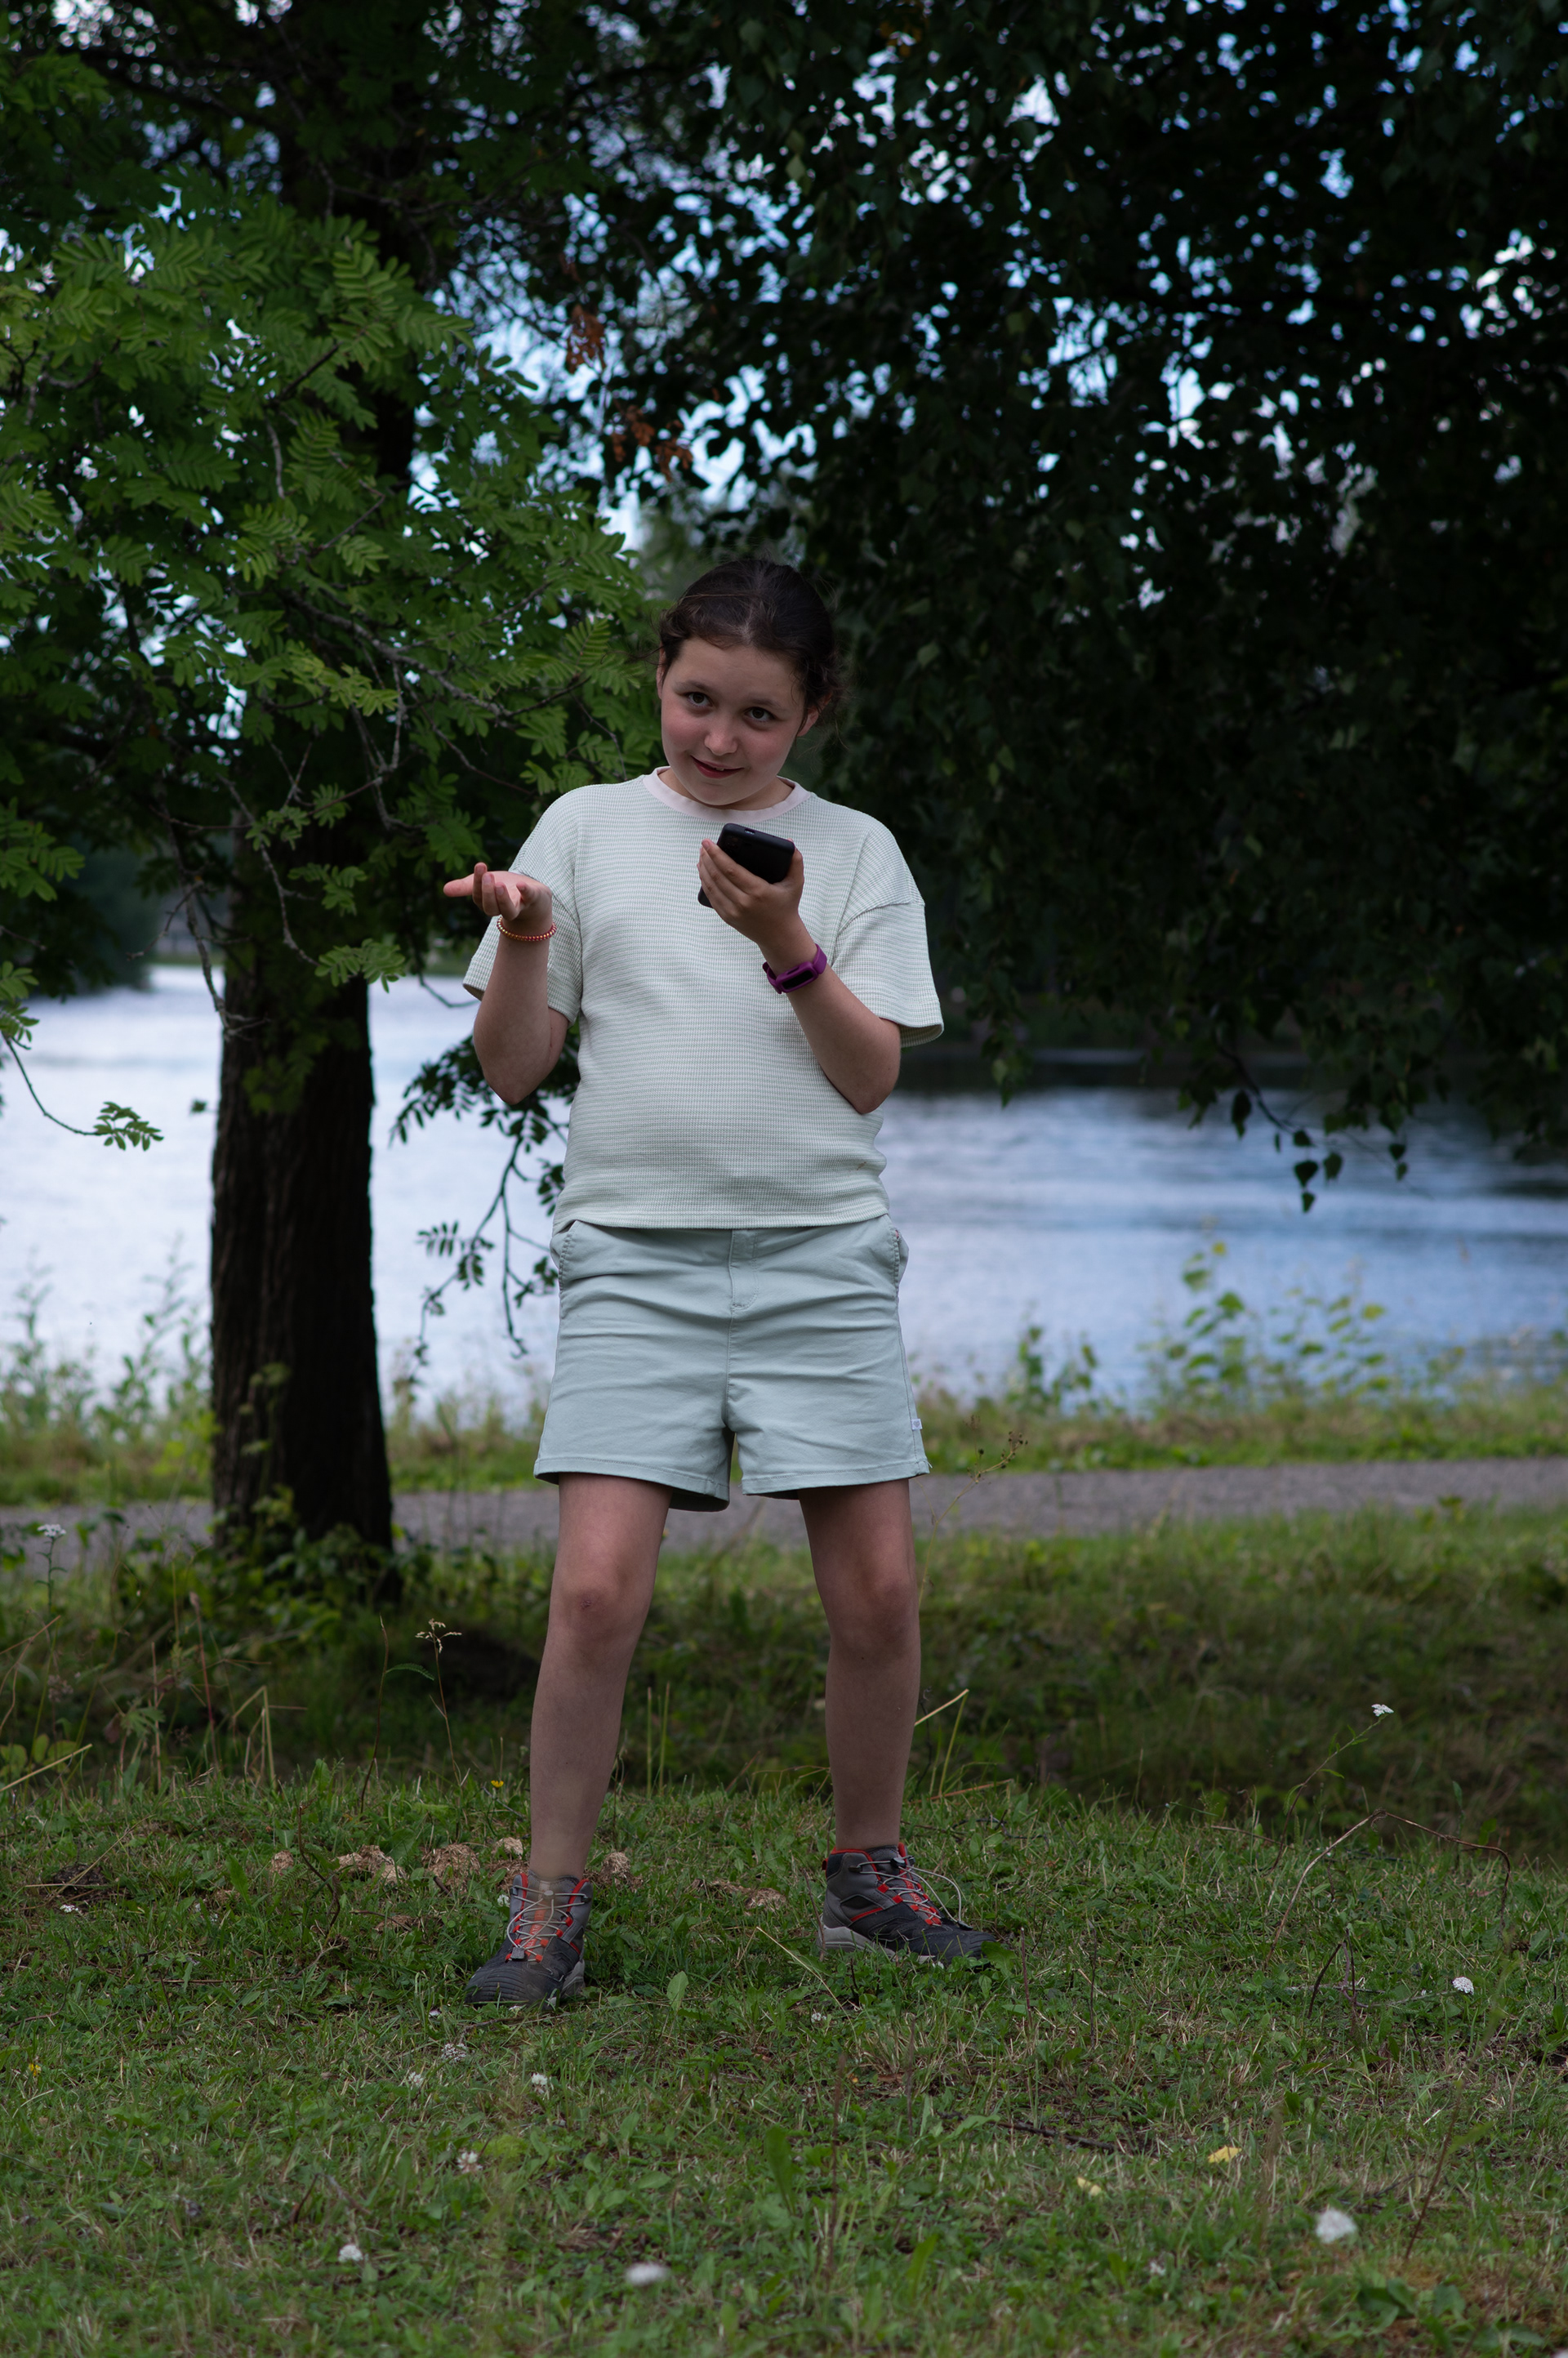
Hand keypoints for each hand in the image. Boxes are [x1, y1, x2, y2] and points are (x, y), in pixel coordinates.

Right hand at [442, 860, 551, 930]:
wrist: (534, 896)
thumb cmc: (506, 889)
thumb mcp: (485, 884)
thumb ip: (466, 887)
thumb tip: (444, 890)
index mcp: (489, 904)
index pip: (479, 898)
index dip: (477, 884)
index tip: (480, 866)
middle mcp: (503, 909)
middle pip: (491, 908)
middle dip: (488, 893)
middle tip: (488, 875)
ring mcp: (519, 906)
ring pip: (509, 911)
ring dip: (502, 899)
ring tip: (499, 884)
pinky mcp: (534, 899)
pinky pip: (530, 899)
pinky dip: (526, 893)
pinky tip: (521, 885)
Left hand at [696, 840, 813, 970]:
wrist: (780, 936)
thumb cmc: (787, 906)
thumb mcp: (796, 883)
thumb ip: (796, 861)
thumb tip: (789, 841)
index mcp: (758, 891)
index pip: (730, 870)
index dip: (716, 854)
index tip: (708, 842)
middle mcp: (743, 902)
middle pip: (717, 876)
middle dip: (707, 858)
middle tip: (703, 845)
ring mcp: (733, 912)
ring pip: (711, 887)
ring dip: (703, 869)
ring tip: (702, 856)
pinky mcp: (728, 917)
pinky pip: (712, 897)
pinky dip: (705, 883)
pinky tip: (703, 872)